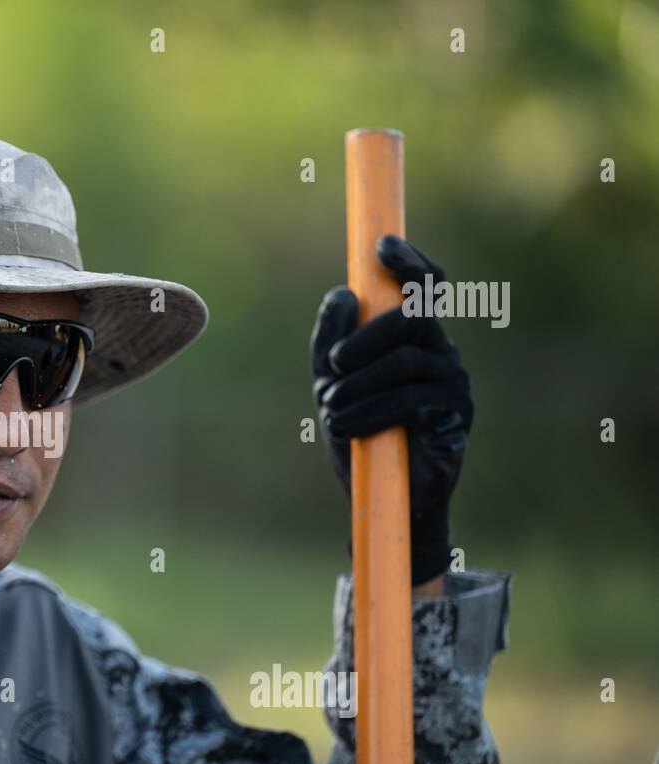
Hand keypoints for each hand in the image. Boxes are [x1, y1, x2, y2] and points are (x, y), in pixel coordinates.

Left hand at [310, 236, 472, 585]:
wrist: (382, 496)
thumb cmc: (360, 433)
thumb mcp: (331, 384)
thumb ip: (329, 341)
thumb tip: (343, 294)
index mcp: (411, 337)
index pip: (424, 285)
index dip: (409, 262)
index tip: (381, 247)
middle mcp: (438, 350)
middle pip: (413, 313)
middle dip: (365, 337)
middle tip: (332, 367)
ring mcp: (452, 380)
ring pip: (405, 358)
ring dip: (356, 385)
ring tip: (330, 410)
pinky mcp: (455, 414)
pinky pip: (411, 397)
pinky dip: (369, 411)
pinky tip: (345, 428)